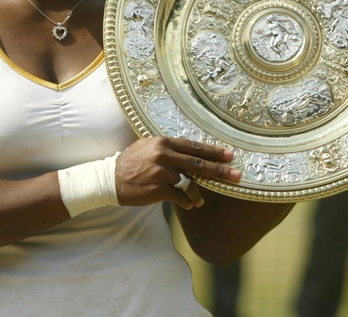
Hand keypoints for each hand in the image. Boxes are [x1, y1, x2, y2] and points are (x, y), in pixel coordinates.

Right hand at [115, 137, 240, 209]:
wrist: (110, 180)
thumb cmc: (131, 163)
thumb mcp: (148, 148)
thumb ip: (168, 149)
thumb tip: (191, 153)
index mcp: (163, 142)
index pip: (193, 147)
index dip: (213, 152)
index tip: (229, 155)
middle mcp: (163, 155)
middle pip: (198, 163)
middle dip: (220, 170)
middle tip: (237, 174)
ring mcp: (161, 172)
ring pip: (189, 183)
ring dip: (197, 193)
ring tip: (200, 200)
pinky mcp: (158, 189)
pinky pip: (180, 197)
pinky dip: (186, 202)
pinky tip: (188, 204)